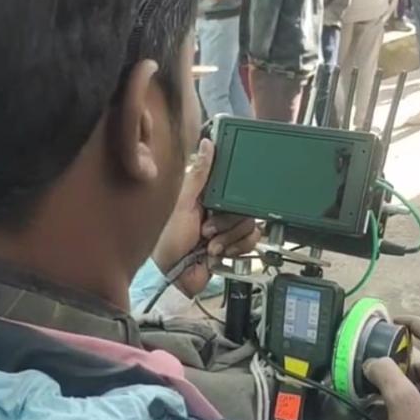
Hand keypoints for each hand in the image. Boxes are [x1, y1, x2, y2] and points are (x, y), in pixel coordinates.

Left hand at [152, 139, 259, 295]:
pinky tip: (219, 254)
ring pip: (249, 224)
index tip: (224, 199)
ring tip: (209, 245)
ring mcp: (227, 228)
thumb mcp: (182, 202)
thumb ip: (199, 174)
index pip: (232, 183)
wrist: (174, 277)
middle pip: (244, 205)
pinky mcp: (234, 246)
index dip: (232, 190)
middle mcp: (219, 209)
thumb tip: (208, 143)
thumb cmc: (168, 240)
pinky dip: (236, 248)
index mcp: (206, 195)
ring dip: (229, 238)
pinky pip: (251, 241)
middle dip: (226, 222)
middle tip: (207, 230)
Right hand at [363, 316, 419, 419]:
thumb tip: (374, 361)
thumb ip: (387, 374)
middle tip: (373, 366)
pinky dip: (401, 402)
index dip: (414, 322)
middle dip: (397, 361)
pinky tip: (381, 414)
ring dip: (396, 384)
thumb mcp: (402, 403)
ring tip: (371, 394)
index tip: (391, 322)